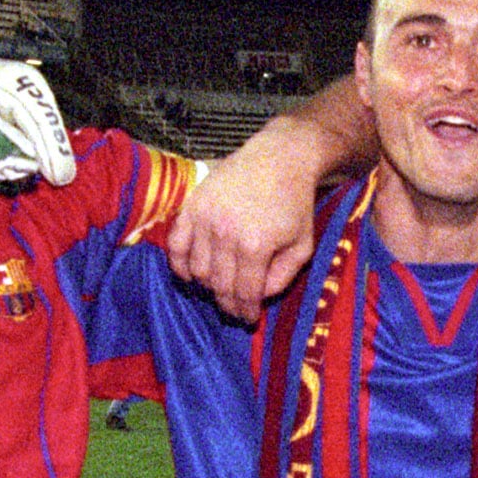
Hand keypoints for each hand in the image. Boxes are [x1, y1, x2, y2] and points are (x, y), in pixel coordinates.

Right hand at [166, 140, 319, 319]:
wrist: (279, 158)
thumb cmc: (294, 202)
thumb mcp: (302, 245)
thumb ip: (282, 277)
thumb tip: (258, 296)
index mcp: (255, 246)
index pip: (243, 293)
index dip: (245, 311)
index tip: (248, 319)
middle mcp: (225, 234)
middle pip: (218, 285)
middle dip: (227, 303)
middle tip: (234, 309)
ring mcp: (205, 218)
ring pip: (196, 269)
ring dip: (207, 285)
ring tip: (220, 287)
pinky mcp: (192, 205)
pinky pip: (175, 244)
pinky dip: (178, 264)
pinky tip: (190, 274)